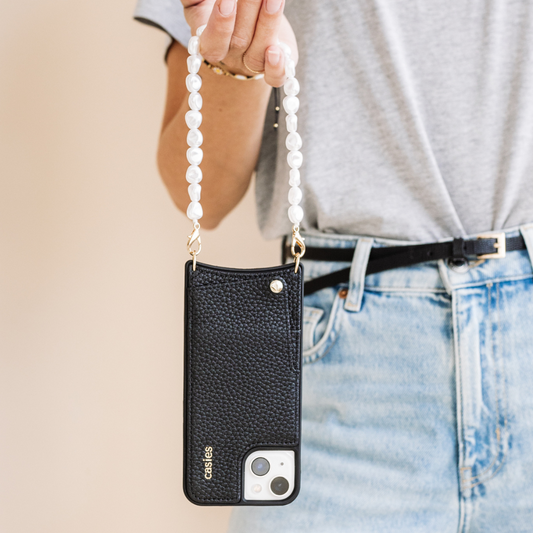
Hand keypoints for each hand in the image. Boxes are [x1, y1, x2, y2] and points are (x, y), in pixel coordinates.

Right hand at [181, 0, 297, 86]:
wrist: (245, 23)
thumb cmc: (217, 9)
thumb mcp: (201, 4)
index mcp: (209, 43)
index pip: (212, 42)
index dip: (220, 25)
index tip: (227, 0)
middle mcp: (231, 57)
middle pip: (239, 41)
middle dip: (249, 10)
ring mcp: (251, 65)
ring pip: (258, 54)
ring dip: (268, 25)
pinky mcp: (272, 68)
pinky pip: (274, 78)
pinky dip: (276, 68)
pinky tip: (277, 52)